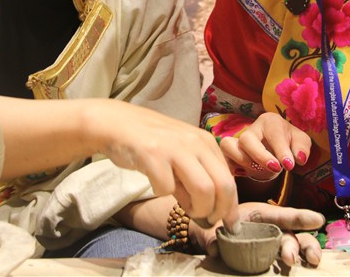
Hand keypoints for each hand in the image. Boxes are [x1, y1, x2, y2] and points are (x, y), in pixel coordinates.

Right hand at [95, 100, 238, 227]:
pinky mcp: (153, 155)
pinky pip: (166, 188)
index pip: (229, 179)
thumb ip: (198, 177)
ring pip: (203, 190)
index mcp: (206, 142)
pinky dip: (163, 194)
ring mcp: (175, 148)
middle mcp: (195, 142)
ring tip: (186, 208)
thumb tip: (211, 211)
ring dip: (197, 209)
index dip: (231, 207)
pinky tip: (157, 185)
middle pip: (222, 186)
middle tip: (207, 221)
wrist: (118, 123)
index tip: (229, 226)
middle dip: (218, 212)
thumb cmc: (152, 142)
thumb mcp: (182, 154)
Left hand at [192, 202, 324, 266]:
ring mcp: (273, 245)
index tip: (318, 220)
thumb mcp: (211, 229)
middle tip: (298, 257)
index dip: (301, 217)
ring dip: (303, 254)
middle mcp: (272, 230)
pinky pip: (284, 262)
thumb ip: (213, 239)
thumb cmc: (216, 226)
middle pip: (292, 235)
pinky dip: (296, 266)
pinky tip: (302, 270)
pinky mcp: (269, 260)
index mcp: (261, 215)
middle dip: (301, 244)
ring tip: (310, 263)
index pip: (283, 215)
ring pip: (295, 248)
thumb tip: (214, 249)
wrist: (209, 238)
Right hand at [219, 112, 311, 180]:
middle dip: (261, 155)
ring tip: (257, 170)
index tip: (290, 165)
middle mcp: (251, 129)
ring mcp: (237, 141)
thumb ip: (302, 148)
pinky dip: (230, 167)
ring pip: (228, 145)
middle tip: (276, 168)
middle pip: (247, 138)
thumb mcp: (300, 142)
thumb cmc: (289, 143)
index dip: (281, 150)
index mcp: (269, 122)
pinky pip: (223, 159)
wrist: (275, 148)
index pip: (273, 133)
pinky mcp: (228, 154)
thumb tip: (299, 159)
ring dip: (243, 160)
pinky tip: (243, 173)